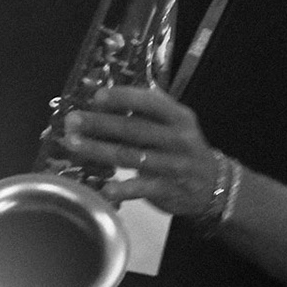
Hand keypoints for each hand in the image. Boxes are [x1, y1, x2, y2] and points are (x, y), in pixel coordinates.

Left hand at [62, 85, 223, 218]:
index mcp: (179, 117)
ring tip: (73, 144)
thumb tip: (103, 103)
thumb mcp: (175, 125)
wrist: (213, 185)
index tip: (96, 97)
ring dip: (99, 150)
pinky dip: (121, 189)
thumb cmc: (183, 149)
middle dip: (100, 124)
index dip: (123, 98)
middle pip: (134, 129)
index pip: (151, 102)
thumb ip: (147, 114)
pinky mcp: (168, 189)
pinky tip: (103, 189)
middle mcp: (178, 139)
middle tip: (73, 121)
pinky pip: (141, 188)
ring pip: (131, 156)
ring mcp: (174, 165)